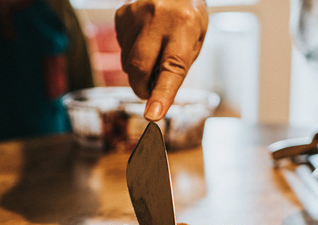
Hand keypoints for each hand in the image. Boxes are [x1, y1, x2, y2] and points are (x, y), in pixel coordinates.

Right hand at [115, 0, 207, 120]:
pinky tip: (145, 39)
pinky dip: (132, 53)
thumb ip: (177, 67)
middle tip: (149, 92)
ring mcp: (135, 14)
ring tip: (154, 54)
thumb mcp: (195, 41)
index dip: (161, 95)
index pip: (171, 68)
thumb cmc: (189, 16)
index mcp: (184, 25)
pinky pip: (122, 48)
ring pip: (127, 62)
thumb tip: (154, 96)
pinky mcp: (121, 15)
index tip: (152, 116)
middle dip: (142, 89)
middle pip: (139, 68)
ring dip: (139, 70)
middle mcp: (157, 18)